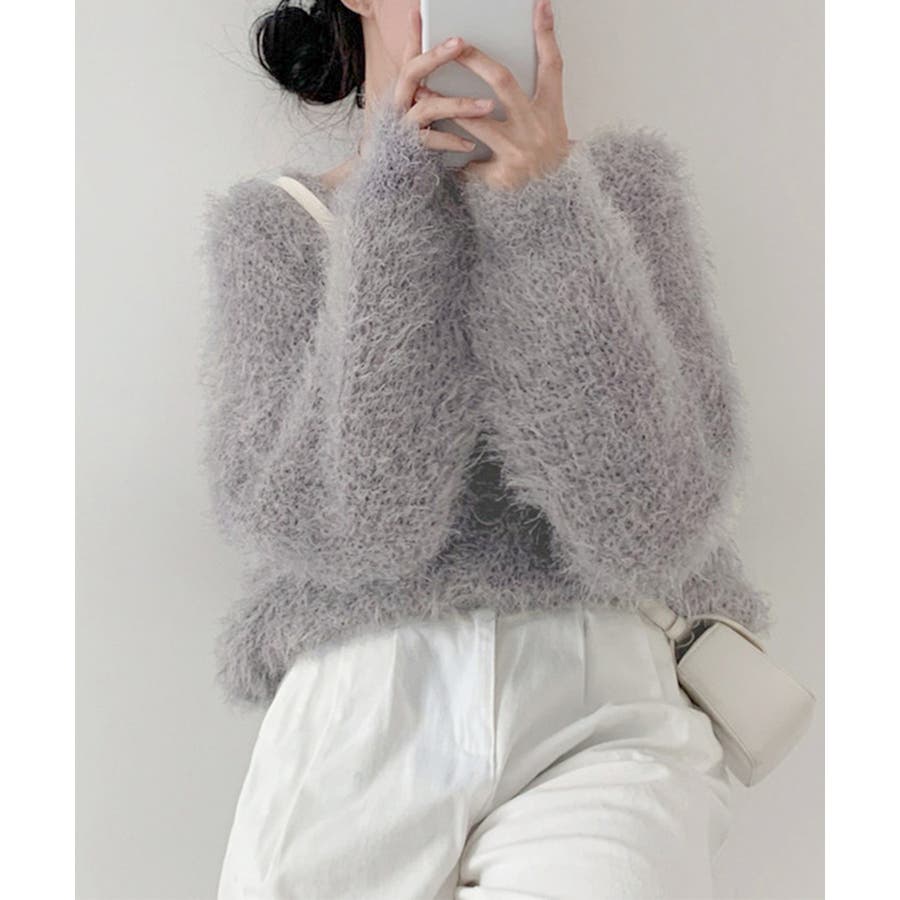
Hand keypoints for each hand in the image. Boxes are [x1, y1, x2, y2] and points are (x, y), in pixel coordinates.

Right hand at [377, 6, 498, 154]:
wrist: (391, 170)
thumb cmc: (413, 132)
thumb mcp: (419, 101)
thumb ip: (430, 78)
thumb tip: (445, 45)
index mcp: (404, 88)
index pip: (408, 56)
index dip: (413, 35)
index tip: (420, 11)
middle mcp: (399, 102)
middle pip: (410, 73)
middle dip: (434, 57)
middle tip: (460, 43)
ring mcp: (403, 124)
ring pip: (427, 108)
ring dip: (459, 105)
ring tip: (487, 105)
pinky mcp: (409, 148)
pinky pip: (431, 141)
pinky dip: (451, 141)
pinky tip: (470, 143)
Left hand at [450, 0, 572, 189]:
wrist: (555, 205)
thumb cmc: (550, 161)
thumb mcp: (554, 124)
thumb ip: (539, 94)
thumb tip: (532, 57)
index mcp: (551, 111)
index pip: (552, 65)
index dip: (546, 34)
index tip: (538, 5)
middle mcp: (536, 128)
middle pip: (503, 82)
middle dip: (474, 61)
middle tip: (453, 45)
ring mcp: (518, 153)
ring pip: (475, 123)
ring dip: (446, 107)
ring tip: (423, 95)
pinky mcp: (502, 178)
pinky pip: (469, 165)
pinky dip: (454, 161)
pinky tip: (435, 154)